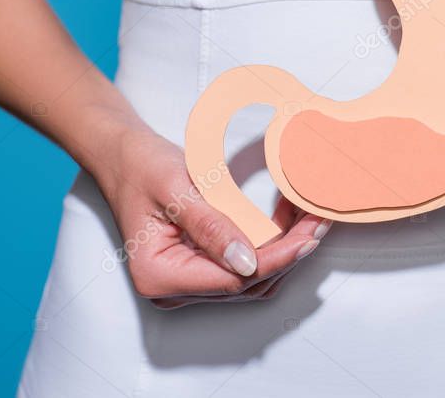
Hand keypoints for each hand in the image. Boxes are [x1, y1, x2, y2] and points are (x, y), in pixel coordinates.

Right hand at [94, 125, 329, 307]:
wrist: (125, 155)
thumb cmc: (142, 166)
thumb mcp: (177, 189)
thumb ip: (211, 228)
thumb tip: (246, 262)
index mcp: (160, 275)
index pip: (232, 280)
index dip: (277, 260)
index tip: (308, 237)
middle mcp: (173, 288)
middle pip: (247, 284)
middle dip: (289, 254)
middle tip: (320, 222)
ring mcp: (187, 282)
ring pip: (251, 279)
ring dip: (285, 251)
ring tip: (311, 219)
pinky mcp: (200, 267)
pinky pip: (244, 265)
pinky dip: (270, 245)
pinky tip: (290, 220)